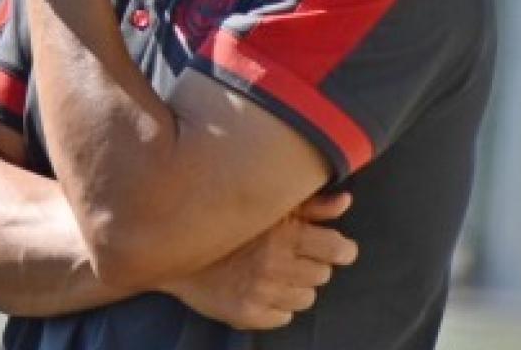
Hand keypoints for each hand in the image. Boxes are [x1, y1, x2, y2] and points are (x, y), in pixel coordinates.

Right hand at [163, 193, 358, 329]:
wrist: (174, 246)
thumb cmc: (228, 220)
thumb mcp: (269, 205)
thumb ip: (311, 205)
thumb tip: (346, 202)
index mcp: (284, 233)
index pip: (337, 249)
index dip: (341, 249)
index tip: (337, 248)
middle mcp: (274, 264)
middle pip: (322, 275)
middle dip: (312, 264)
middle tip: (291, 255)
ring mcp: (259, 292)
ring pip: (306, 298)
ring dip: (295, 286)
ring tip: (274, 272)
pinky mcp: (245, 314)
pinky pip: (284, 317)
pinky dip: (277, 306)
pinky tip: (260, 289)